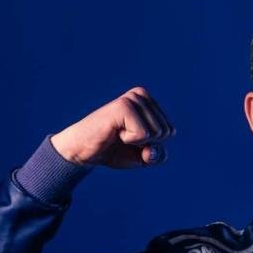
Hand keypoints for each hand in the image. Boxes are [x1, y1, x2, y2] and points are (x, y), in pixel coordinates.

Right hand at [50, 87, 175, 168]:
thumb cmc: (112, 151)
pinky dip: (130, 140)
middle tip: (122, 138)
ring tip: (118, 134)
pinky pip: (143, 134)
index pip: (170, 132)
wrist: (82, 151)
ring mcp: (132, 98)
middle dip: (146, 144)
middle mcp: (141, 95)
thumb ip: (158, 155)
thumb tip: (152, 149)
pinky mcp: (124, 106)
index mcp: (148, 102)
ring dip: (136, 142)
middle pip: (166, 132)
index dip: (152, 145)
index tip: (131, 139)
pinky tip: (114, 133)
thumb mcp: (143, 157)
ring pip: (156, 133)